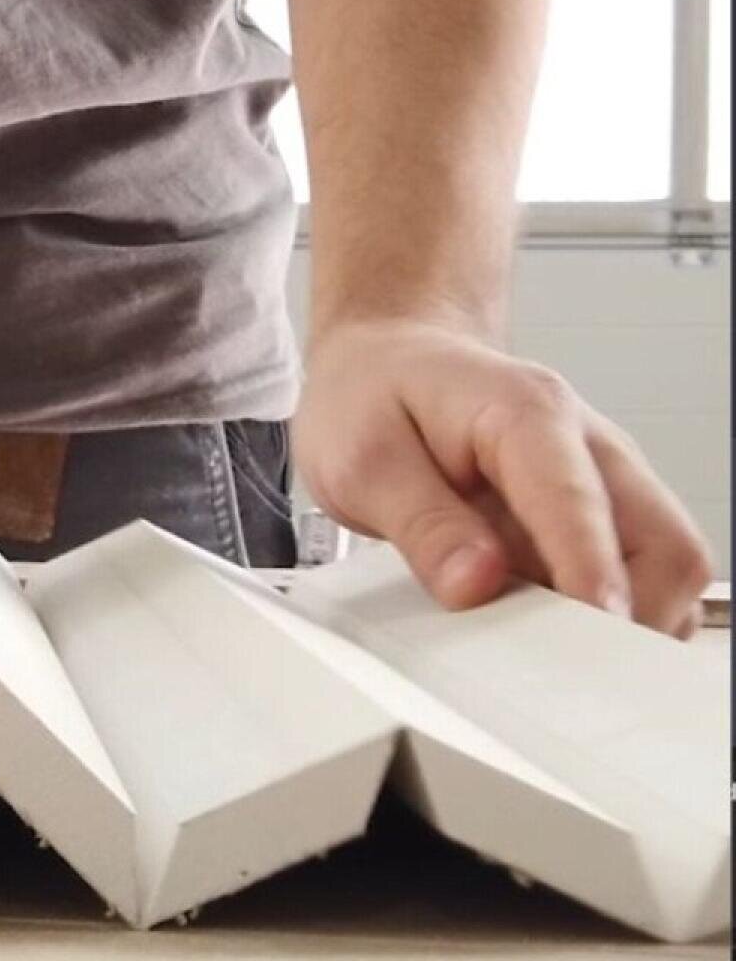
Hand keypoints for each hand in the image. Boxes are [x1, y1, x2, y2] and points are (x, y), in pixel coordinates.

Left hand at [294, 318, 711, 636]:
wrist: (384, 365)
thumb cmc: (374, 397)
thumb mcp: (363, 459)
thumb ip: (421, 523)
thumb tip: (476, 583)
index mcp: (527, 413)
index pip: (578, 499)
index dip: (590, 569)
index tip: (593, 624)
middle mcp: (586, 446)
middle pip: (665, 543)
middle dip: (632, 614)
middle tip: (562, 663)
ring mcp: (601, 484)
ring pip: (665, 568)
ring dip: (622, 620)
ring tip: (539, 641)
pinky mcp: (597, 517)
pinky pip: (634, 579)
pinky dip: (608, 615)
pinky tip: (544, 623)